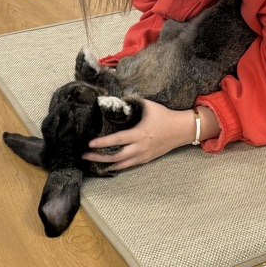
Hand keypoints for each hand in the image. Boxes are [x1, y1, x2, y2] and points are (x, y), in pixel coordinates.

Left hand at [82, 100, 200, 170]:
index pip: (118, 140)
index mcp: (140, 133)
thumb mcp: (148, 106)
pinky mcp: (146, 159)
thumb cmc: (164, 116)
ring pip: (121, 164)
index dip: (103, 142)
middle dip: (99, 157)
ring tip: (92, 162)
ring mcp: (144, 155)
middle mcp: (141, 147)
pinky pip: (129, 165)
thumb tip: (115, 100)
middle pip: (116, 156)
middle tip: (84, 155)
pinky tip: (107, 165)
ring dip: (105, 164)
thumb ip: (132, 103)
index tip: (90, 143)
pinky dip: (117, 166)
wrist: (181, 130)